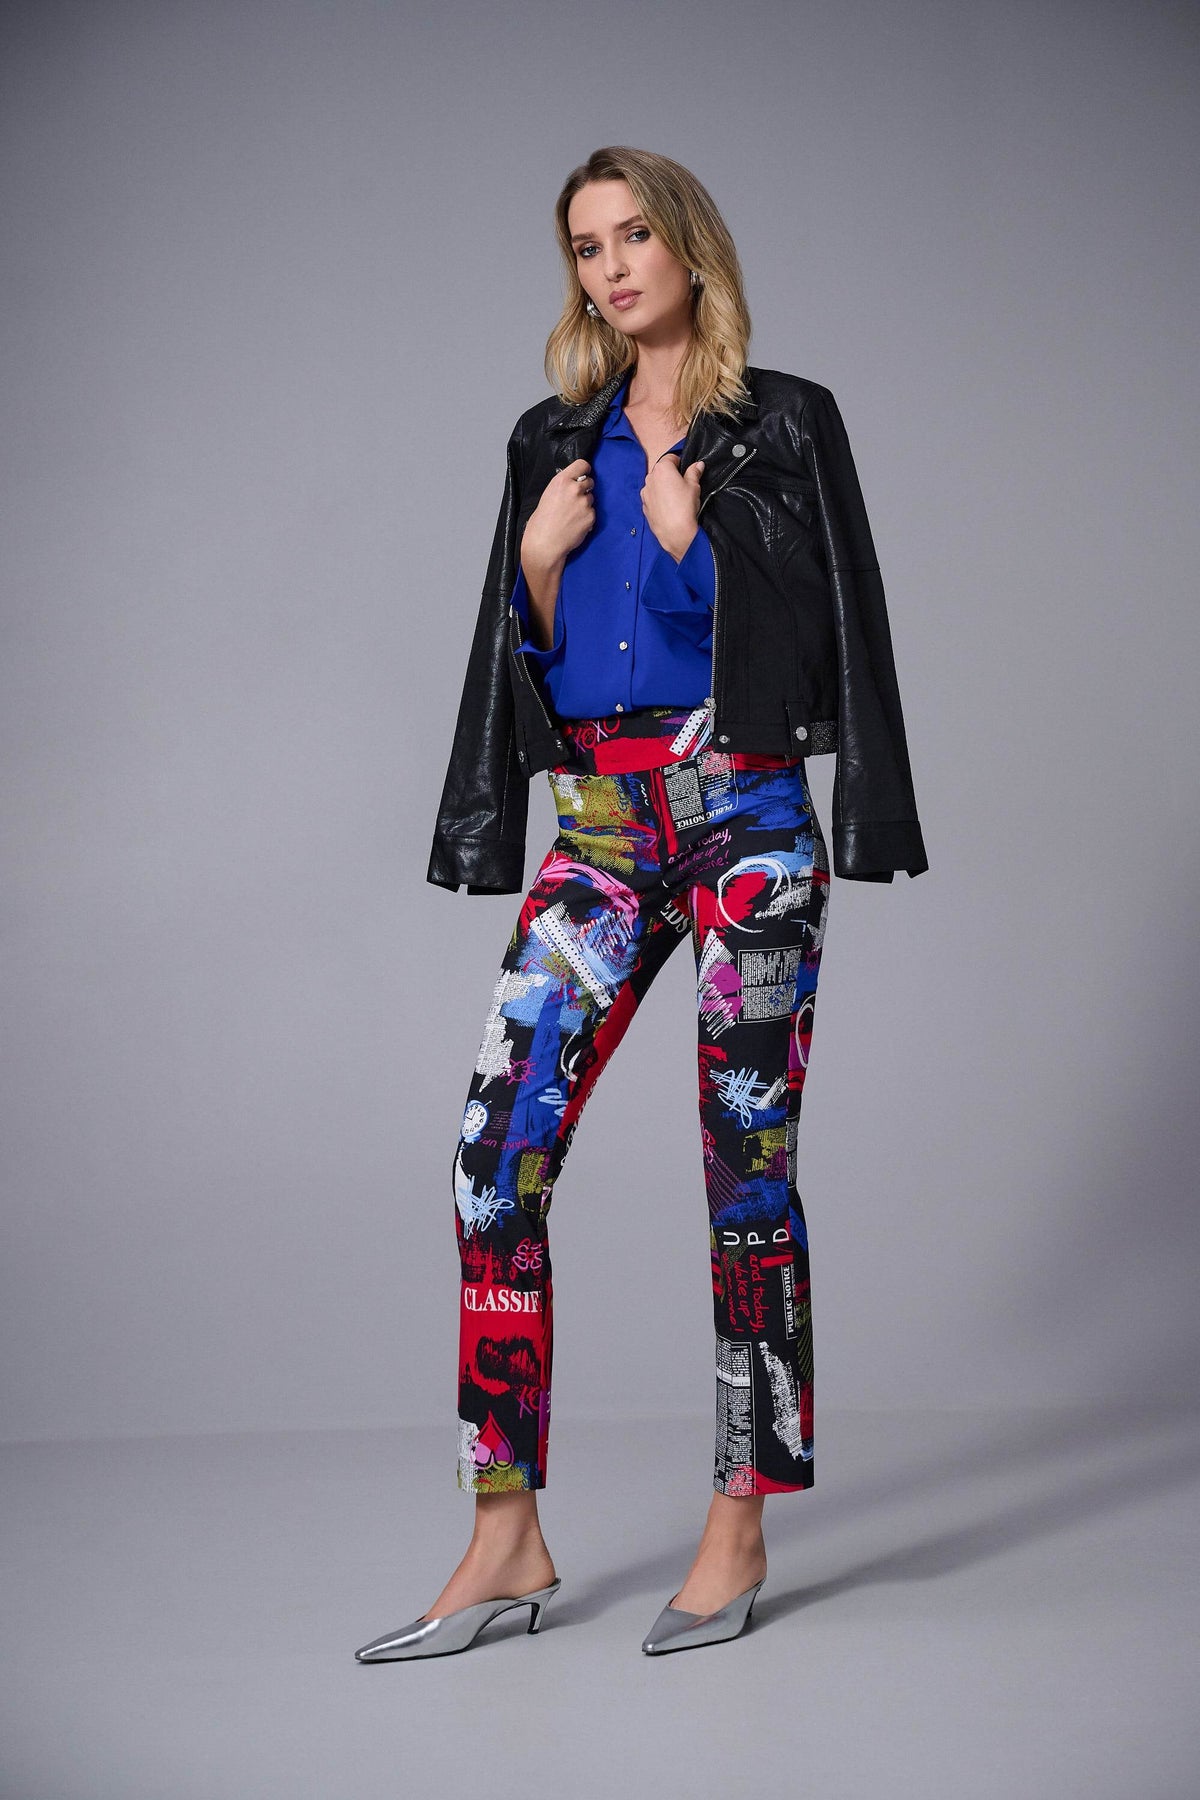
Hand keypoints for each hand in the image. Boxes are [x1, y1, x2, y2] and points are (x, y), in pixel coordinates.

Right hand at [520, 458, 595, 573]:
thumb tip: (574, 483)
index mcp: (562, 481)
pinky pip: (592, 513)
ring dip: (585, 505)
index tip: (583, 475)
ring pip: (591, 498)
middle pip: (590, 481)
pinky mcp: (591, 516)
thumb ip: (563, 487)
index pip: (582, 464)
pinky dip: (587, 518)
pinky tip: (575, 524)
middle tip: (575, 500)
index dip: (584, 470)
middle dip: (585, 489)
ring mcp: (585, 503)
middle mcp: (575, 489)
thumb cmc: (541, 521)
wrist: (545, 543)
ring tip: (572, 516)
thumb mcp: (548, 495)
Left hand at [640, 455, 704, 562]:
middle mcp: (650, 478)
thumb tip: (698, 464)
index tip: (686, 472)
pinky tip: (668, 508)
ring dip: (663, 487)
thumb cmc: (685, 506)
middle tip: (682, 486)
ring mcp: (645, 493)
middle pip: (661, 471)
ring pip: (655, 484)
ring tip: (675, 499)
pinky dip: (658, 499)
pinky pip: (652, 498)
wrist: (675, 533)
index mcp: (662, 469)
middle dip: (670, 475)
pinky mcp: (644, 506)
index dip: (680, 463)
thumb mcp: (694, 486)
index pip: (671, 458)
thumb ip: (694, 472)